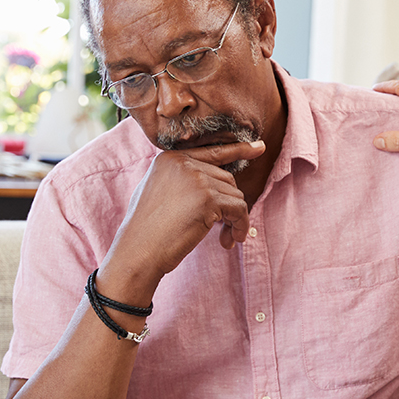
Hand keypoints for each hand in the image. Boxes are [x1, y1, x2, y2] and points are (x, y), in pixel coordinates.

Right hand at [103, 140, 265, 295]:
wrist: (138, 251)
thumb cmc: (147, 230)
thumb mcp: (160, 193)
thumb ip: (183, 180)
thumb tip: (218, 182)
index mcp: (170, 158)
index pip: (212, 151)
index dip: (238, 150)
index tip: (259, 147)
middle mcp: (184, 163)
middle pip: (227, 179)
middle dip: (230, 206)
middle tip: (225, 231)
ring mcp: (196, 178)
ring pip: (235, 195)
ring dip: (235, 220)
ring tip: (225, 239)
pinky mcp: (208, 198)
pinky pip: (239, 209)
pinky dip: (240, 226)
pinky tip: (229, 241)